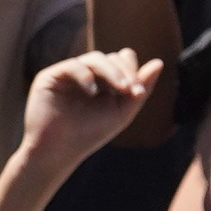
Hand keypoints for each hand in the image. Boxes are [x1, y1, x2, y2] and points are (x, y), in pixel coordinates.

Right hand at [19, 46, 160, 170]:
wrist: (58, 152)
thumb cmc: (89, 134)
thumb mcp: (122, 112)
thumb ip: (141, 88)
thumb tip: (159, 62)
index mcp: (102, 81)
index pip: (121, 60)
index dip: (131, 70)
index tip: (137, 91)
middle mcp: (86, 74)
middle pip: (111, 58)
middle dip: (124, 71)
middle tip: (129, 89)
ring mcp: (68, 74)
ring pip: (95, 58)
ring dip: (111, 72)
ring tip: (120, 89)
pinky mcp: (50, 77)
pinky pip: (73, 65)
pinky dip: (86, 75)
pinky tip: (92, 92)